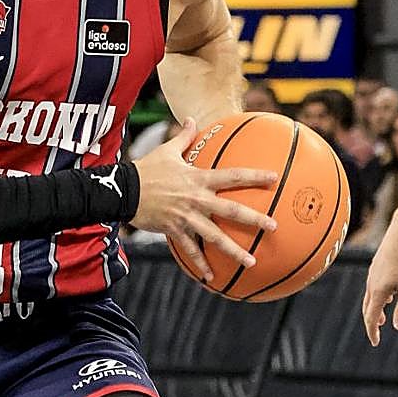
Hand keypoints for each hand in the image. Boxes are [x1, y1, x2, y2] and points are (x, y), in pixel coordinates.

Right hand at [132, 118, 278, 280]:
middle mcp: (197, 199)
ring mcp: (186, 216)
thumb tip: (190, 119)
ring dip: (234, 250)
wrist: (123, 190)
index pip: (233, 176)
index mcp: (199, 178)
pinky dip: (201, 263)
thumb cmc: (147, 169)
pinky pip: (190, 249)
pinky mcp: (174, 230)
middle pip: (231, 210)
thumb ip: (183, 136)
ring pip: (215, 236)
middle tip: (273, 226)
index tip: (274, 178)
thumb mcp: (167, 151)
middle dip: (254, 219)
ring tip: (251, 261)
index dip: (254, 176)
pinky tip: (211, 277)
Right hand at [362, 205, 397, 346]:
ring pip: (370, 296)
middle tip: (376, 333)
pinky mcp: (376, 266)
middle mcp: (372, 284)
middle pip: (367, 308)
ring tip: (383, 317)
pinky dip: (378, 296)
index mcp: (378, 291)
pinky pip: (373, 286)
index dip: (372, 332)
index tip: (375, 343)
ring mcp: (372, 274)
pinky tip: (389, 295)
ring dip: (375, 309)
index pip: (371, 318)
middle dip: (371, 322)